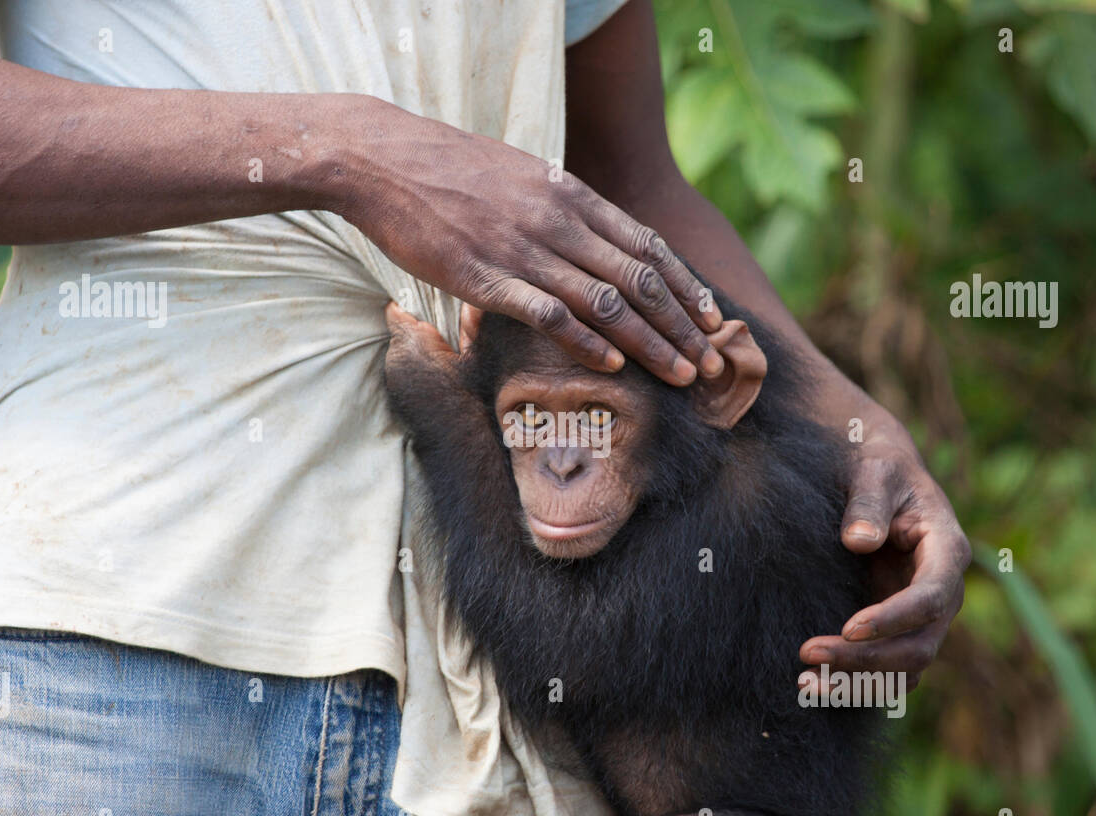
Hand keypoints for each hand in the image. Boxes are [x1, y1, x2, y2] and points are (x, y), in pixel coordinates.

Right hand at [338, 97, 724, 386]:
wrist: (383, 159)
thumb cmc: (447, 169)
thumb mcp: (519, 174)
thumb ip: (560, 205)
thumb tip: (589, 232)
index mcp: (571, 195)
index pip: (647, 246)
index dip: (685, 286)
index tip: (712, 318)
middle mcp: (559, 221)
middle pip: (640, 280)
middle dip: (683, 326)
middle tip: (711, 363)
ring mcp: (525, 250)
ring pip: (608, 303)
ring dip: (652, 344)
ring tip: (681, 376)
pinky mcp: (488, 278)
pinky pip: (551, 314)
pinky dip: (588, 343)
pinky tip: (613, 368)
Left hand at [799, 412, 969, 690]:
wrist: (875, 475)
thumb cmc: (876, 468)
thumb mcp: (873, 471)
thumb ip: (868, 503)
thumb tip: (860, 541)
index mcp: (946, 551)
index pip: (930, 598)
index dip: (894, 618)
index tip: (849, 627)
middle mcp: (941, 592)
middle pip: (919, 645)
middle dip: (867, 658)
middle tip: (808, 652)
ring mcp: (921, 616)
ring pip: (904, 670)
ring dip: (858, 684)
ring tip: (803, 684)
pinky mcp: (896, 629)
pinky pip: (885, 672)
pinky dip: (854, 685)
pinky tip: (810, 686)